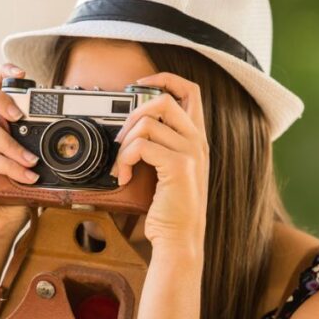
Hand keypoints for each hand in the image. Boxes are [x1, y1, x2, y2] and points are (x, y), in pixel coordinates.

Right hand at [0, 63, 40, 249]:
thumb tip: (66, 140)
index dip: (2, 75)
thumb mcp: (30, 171)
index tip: (24, 73)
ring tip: (32, 162)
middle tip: (20, 113)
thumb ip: (37, 151)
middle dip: (0, 94)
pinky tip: (26, 177)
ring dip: (13, 145)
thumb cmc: (9, 204)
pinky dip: (9, 166)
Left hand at [109, 72, 208, 252]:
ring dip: (124, 144)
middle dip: (134, 114)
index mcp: (197, 138)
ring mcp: (191, 152)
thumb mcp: (170, 171)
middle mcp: (198, 141)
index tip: (140, 85)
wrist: (180, 239)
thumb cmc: (171, 210)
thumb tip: (133, 127)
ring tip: (120, 165)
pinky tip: (123, 176)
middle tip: (122, 139)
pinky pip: (141, 146)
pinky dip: (124, 159)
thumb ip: (162, 146)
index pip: (190, 90)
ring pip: (147, 124)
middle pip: (164, 100)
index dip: (165, 79)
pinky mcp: (178, 166)